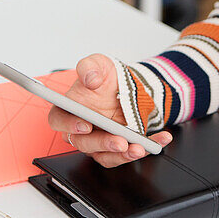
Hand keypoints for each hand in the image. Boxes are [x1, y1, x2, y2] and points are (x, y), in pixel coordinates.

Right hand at [46, 54, 172, 167]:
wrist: (129, 85)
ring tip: (139, 148)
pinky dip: (146, 148)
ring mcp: (100, 140)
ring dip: (122, 155)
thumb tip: (90, 80)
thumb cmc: (106, 77)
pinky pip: (128, 154)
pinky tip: (159, 139)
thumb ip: (89, 67)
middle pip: (84, 144)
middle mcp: (82, 129)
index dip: (68, 125)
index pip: (58, 120)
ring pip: (105, 155)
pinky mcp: (118, 147)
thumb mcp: (98, 64)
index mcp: (70, 109)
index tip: (84, 125)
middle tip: (119, 141)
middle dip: (102, 144)